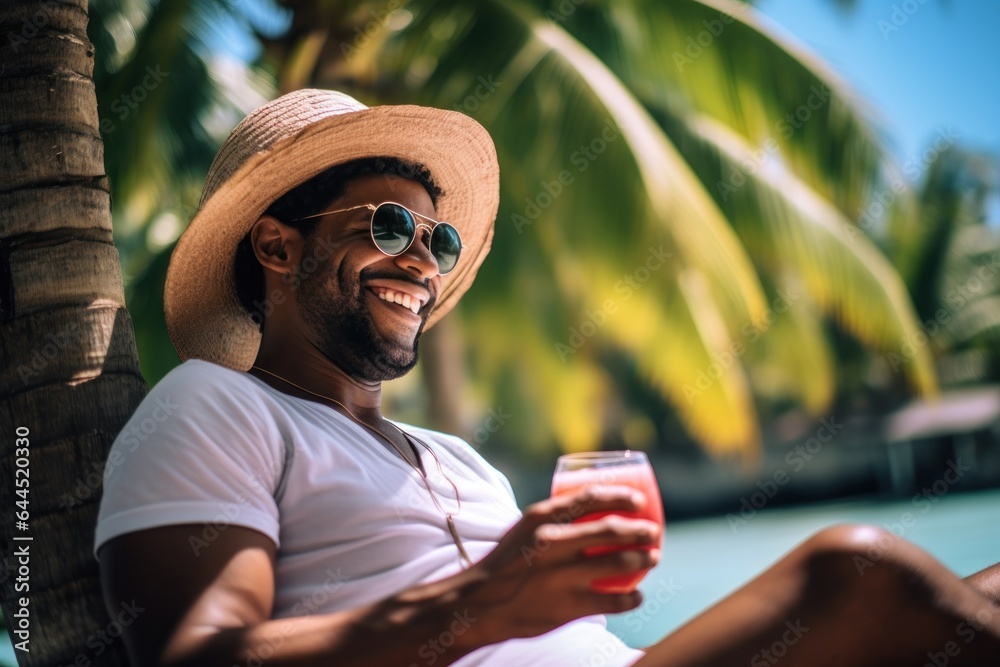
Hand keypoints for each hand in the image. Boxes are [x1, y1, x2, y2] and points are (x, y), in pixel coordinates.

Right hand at [455, 485, 660, 645]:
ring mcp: (560, 576)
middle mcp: (552, 543)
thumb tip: (594, 511)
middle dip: (641, 530)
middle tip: (654, 532)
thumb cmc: (506, 563)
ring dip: (643, 559)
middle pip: (610, 530)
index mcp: (540, 517)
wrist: (478, 604)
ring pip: (618, 563)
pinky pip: (613, 600)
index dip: (621, 496)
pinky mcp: (566, 606)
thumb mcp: (524, 529)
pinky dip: (631, 598)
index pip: (590, 497)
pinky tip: (637, 596)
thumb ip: (555, 520)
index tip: (639, 501)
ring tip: (653, 558)